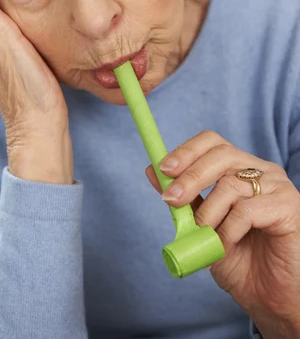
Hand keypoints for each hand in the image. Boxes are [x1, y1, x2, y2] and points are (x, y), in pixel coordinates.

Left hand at [145, 131, 299, 335]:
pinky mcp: (289, 206)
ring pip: (230, 185)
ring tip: (203, 236)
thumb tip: (152, 170)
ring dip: (207, 214)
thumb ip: (183, 198)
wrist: (269, 297)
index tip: (164, 169)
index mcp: (239, 168)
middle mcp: (260, 170)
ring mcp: (277, 186)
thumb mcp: (202, 226)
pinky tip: (224, 246)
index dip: (186, 151)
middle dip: (191, 176)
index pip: (212, 142)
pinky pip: (247, 210)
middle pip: (221, 155)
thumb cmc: (240, 260)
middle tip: (172, 199)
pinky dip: (227, 230)